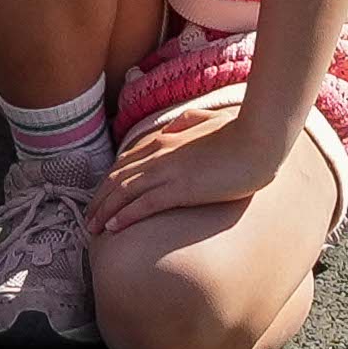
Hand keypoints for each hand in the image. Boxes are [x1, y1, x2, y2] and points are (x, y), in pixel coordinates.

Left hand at [101, 77, 295, 223]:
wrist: (260, 140)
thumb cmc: (241, 132)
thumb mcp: (211, 120)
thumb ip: (189, 121)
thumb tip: (172, 128)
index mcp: (167, 140)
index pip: (127, 162)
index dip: (109, 181)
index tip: (101, 196)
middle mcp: (161, 154)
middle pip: (118, 178)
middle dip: (99, 199)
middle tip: (87, 218)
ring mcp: (169, 171)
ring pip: (124, 192)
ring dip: (104, 211)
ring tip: (92, 228)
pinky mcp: (181, 188)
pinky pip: (144, 204)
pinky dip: (125, 215)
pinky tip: (113, 228)